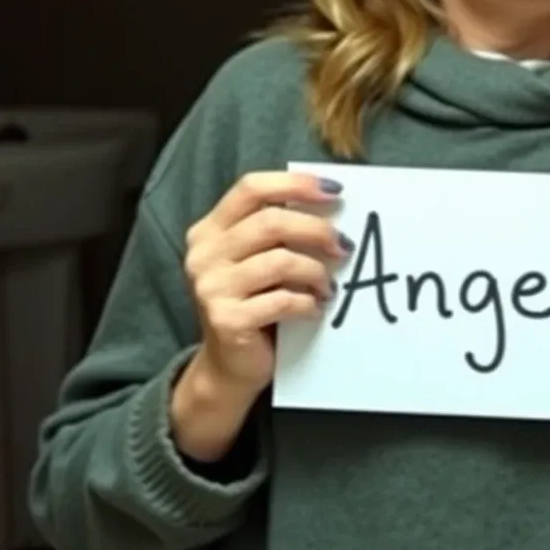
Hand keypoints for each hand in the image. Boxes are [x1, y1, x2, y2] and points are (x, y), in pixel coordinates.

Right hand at [182, 171, 349, 395]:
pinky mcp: (226, 320)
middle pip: (271, 222)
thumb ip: (279, 229)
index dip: (296, 184)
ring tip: (330, 286)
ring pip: (280, 261)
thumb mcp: (257, 257)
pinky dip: (307, 303)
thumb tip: (333, 203)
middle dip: (317, 230)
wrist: (229, 366)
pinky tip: (316, 308)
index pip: (251, 187)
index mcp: (210, 229)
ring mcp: (211, 287)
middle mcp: (204, 254)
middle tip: (345, 245)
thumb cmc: (253, 301)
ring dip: (316, 272)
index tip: (335, 191)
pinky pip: (282, 300)